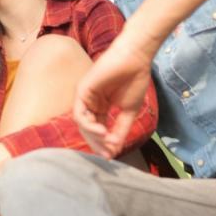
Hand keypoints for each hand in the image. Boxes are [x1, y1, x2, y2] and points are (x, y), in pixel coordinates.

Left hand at [73, 35, 153, 157]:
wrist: (135, 59)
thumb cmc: (134, 80)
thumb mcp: (128, 111)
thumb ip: (121, 129)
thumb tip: (115, 148)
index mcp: (100, 107)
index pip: (97, 129)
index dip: (102, 144)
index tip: (111, 156)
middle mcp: (90, 102)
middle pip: (87, 128)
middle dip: (96, 143)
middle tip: (107, 154)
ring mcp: (84, 96)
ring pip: (82, 123)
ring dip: (93, 136)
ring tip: (107, 141)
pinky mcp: (82, 90)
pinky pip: (80, 113)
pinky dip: (89, 125)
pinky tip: (102, 131)